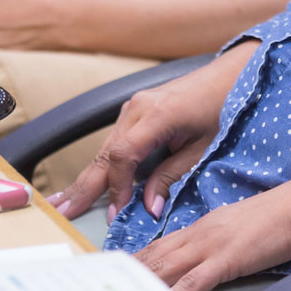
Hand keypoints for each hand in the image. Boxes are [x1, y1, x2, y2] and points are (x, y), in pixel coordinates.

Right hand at [50, 42, 255, 224]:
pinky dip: (101, 164)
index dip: (118, 188)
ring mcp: (132, 107)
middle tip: (64, 212)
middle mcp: (136, 108)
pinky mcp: (134, 110)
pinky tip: (87, 182)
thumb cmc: (220, 110)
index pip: (123, 156)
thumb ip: (171, 176)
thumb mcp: (202, 148)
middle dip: (84, 186)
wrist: (226, 77)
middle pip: (104, 153)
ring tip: (65, 201)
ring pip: (104, 148)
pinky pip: (113, 141)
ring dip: (87, 177)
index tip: (117, 214)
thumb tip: (149, 208)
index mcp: (155, 115)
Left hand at [131, 160, 290, 290]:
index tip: (115, 272)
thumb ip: (217, 242)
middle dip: (127, 273)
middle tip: (103, 287)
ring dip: (143, 284)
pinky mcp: (226, 259)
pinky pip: (195, 281)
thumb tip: (204, 259)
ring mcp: (211, 246)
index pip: (158, 246)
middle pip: (154, 256)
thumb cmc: (276, 219)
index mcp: (201, 227)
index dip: (134, 260)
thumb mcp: (237, 229)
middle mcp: (198, 234)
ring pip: (166, 266)